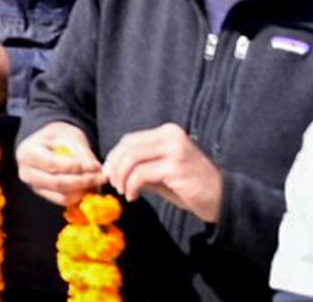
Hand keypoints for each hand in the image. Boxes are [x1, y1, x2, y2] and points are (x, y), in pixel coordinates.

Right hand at [16, 121, 105, 206]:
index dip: (76, 167)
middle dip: (83, 181)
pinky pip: (64, 201)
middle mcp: (26, 172)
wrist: (48, 143)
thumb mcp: (69, 136)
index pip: (53, 164)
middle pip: (58, 183)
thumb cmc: (58, 137)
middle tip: (102, 177)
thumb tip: (95, 168)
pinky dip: (79, 197)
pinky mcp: (44, 195)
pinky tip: (89, 187)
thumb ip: (81, 152)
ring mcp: (34, 186)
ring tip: (97, 181)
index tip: (96, 166)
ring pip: (62, 196)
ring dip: (84, 191)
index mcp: (27, 152)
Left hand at [106, 124, 224, 223]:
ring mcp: (174, 151)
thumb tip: (113, 169)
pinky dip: (132, 185)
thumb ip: (142, 166)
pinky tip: (133, 196)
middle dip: (115, 166)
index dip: (115, 155)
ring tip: (123, 191)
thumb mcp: (165, 172)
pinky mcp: (176, 169)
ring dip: (122, 177)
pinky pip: (142, 174)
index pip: (131, 140)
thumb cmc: (193, 188)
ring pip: (132, 159)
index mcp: (168, 133)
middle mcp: (171, 137)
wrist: (226, 202)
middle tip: (112, 183)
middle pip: (128, 147)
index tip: (109, 171)